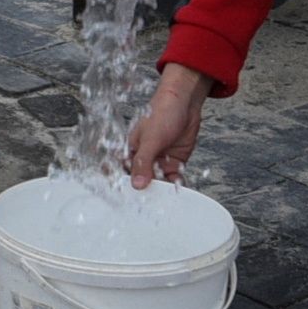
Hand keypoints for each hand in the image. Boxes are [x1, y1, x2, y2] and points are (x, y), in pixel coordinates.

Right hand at [125, 64, 212, 188]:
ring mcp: (159, 162)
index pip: (121, 172)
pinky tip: (177, 191)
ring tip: (165, 200)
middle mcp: (144, 159)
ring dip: (161, 191)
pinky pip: (173, 179)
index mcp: (130, 151)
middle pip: (140, 182)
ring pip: (158, 183)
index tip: (126, 200)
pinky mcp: (174, 163)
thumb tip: (137, 183)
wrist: (186, 103)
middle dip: (144, 192)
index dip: (122, 186)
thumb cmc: (162, 112)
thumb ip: (143, 162)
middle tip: (149, 204)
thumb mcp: (151, 138)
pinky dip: (175, 186)